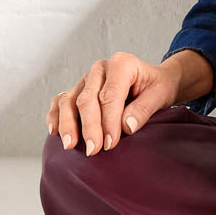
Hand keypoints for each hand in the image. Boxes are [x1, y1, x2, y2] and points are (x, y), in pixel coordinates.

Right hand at [45, 51, 183, 156]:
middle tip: (93, 150)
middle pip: (87, 99)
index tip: (111, 144)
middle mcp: (100, 69)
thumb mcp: (161, 95)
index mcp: (121, 64)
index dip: (108, 121)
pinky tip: (54, 131)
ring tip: (69, 145)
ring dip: (68, 124)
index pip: (109, 95)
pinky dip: (55, 115)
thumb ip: (144, 109)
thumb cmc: (158, 87)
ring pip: (69, 100)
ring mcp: (86, 79)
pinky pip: (60, 100)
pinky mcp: (78, 89)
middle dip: (89, 127)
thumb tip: (126, 126)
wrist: (153, 82)